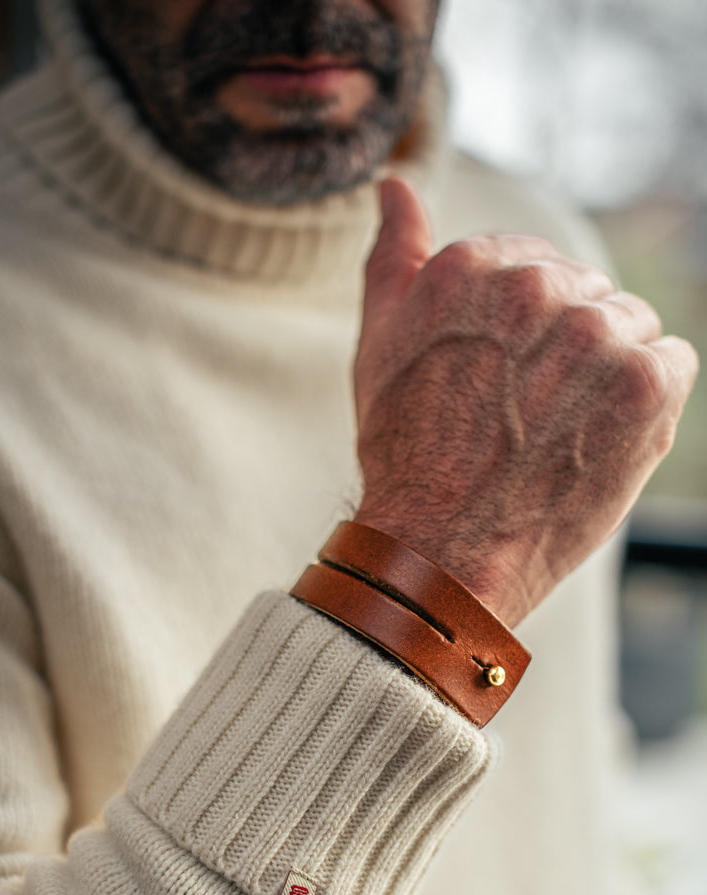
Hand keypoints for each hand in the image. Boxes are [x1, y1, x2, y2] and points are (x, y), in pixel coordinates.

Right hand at [354, 177, 697, 625]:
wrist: (439, 550)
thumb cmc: (404, 454)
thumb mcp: (380, 345)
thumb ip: (394, 257)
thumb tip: (394, 186)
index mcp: (475, 265)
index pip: (537, 267)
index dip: (526, 330)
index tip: (505, 379)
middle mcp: (539, 287)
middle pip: (589, 294)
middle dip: (568, 348)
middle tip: (528, 414)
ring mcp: (598, 336)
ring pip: (633, 327)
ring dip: (609, 373)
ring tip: (561, 430)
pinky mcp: (646, 387)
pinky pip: (672, 362)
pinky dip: (647, 401)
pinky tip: (598, 438)